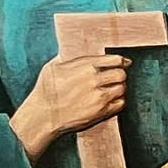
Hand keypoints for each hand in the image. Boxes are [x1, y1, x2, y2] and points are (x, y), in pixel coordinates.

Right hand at [10, 51, 128, 158]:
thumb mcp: (54, 67)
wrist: (43, 115)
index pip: (114, 60)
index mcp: (84, 66)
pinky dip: (118, 101)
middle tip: (115, 78)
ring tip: (110, 89)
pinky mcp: (102, 112)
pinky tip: (110, 100)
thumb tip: (78, 52)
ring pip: (122, 89)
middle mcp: (94, 80)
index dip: (121, 61)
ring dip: (118, 88)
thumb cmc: (46, 91)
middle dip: (120, 75)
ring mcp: (99, 97)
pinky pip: (121, 103)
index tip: (124, 63)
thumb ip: (71, 60)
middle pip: (121, 74)